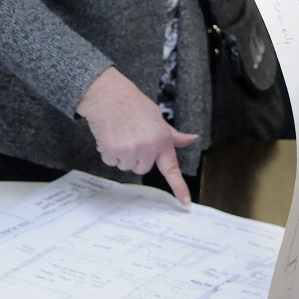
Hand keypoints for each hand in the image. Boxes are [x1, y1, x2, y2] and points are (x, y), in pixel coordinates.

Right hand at [76, 67, 197, 205]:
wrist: (106, 94)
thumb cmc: (130, 102)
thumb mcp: (156, 117)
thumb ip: (171, 135)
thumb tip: (192, 139)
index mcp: (162, 138)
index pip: (172, 167)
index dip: (179, 187)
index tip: (185, 204)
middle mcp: (148, 146)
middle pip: (142, 168)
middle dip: (136, 156)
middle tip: (130, 136)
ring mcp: (130, 150)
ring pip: (126, 166)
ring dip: (121, 155)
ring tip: (119, 133)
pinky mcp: (112, 151)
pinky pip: (111, 162)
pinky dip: (108, 152)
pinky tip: (109, 134)